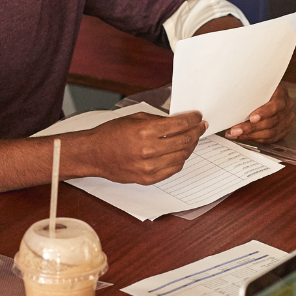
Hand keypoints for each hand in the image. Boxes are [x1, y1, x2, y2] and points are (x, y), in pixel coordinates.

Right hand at [66, 111, 205, 183]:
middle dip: (196, 132)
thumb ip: (158, 120)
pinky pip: (173, 169)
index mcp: (144, 131)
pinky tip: (181, 152)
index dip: (193, 120)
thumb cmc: (111, 135)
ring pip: (182, 157)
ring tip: (192, 139)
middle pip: (184, 141)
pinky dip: (180, 160)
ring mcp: (149, 167)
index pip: (179, 125)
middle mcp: (148, 150)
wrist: (94, 154)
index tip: (198, 117)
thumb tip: (179, 122)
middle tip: (200, 127)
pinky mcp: (148, 178)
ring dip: (190, 146)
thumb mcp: (134, 119)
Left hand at [225, 84, 293, 141]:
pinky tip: (243, 137)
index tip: (251, 118)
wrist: (266, 91)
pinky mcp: (284, 129)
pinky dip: (256, 139)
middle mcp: (287, 105)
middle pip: (271, 121)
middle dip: (251, 127)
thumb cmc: (257, 88)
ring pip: (270, 132)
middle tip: (235, 130)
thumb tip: (231, 100)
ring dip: (251, 135)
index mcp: (281, 92)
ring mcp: (287, 119)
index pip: (276, 105)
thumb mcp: (255, 85)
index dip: (264, 113)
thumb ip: (249, 92)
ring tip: (235, 134)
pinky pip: (270, 139)